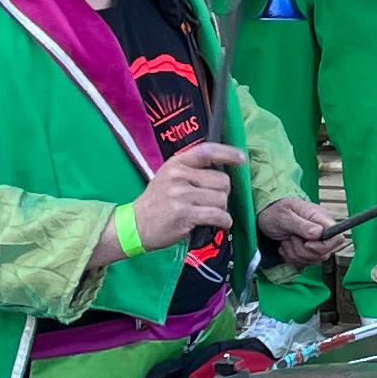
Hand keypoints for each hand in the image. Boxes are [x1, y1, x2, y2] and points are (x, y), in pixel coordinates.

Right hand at [127, 142, 245, 253]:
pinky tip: (219, 223)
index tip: (241, 158)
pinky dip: (224, 221)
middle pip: (222, 180)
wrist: (135, 225)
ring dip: (221, 209)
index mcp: (175, 163)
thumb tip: (224, 170)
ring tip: (209, 213)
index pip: (206, 151)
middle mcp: (178, 176)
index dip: (227, 153)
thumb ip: (191, 170)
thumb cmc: (157, 202)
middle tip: (211, 202)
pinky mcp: (184, 214)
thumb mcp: (168, 177)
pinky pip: (217, 215)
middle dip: (222, 193)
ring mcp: (181, 195)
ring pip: (221, 199)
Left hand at [258, 197, 345, 264]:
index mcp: (321, 219)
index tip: (307, 243)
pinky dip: (291, 258)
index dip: (324, 246)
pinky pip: (304, 263)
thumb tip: (318, 233)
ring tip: (286, 240)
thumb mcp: (285, 216)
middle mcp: (322, 232)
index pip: (338, 238)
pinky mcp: (307, 251)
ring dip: (295, 254)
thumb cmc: (276, 211)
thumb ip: (302, 225)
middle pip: (325, 253)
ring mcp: (316, 242)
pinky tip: (285, 245)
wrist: (267, 215)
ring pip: (313, 260)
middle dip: (303, 251)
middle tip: (291, 238)